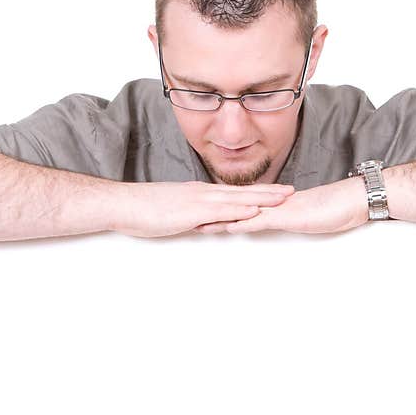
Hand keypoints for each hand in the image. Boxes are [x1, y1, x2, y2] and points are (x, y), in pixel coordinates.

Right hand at [110, 180, 295, 237]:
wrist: (124, 204)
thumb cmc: (143, 209)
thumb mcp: (173, 212)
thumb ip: (191, 215)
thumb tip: (204, 223)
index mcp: (199, 193)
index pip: (233, 192)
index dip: (256, 191)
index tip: (275, 191)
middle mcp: (202, 193)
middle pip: (242, 192)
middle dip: (268, 192)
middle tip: (291, 191)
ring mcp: (198, 201)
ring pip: (236, 199)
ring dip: (261, 199)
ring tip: (283, 199)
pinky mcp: (190, 212)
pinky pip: (219, 212)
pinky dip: (239, 212)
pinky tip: (253, 212)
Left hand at [195, 176, 369, 234]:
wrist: (351, 200)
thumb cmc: (330, 209)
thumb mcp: (299, 217)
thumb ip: (282, 218)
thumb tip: (267, 223)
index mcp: (270, 204)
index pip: (237, 206)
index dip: (215, 209)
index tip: (194, 213)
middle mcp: (269, 203)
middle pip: (232, 207)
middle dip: (208, 213)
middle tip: (183, 217)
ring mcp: (276, 209)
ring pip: (241, 213)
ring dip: (218, 219)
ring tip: (195, 224)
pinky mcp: (287, 216)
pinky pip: (261, 220)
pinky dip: (243, 223)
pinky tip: (227, 227)